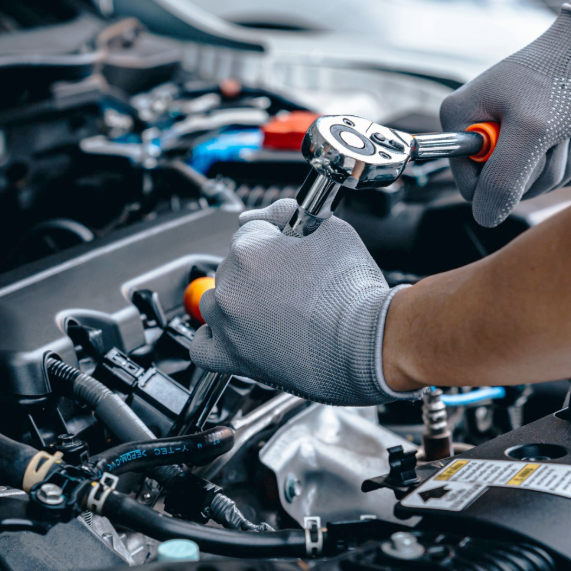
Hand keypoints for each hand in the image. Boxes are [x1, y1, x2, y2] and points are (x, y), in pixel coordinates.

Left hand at [190, 199, 413, 405]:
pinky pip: (202, 347)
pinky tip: (235, 332)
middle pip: (233, 265)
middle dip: (260, 269)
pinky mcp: (233, 358)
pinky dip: (214, 338)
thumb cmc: (355, 292)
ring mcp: (228, 324)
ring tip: (273, 308)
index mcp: (249, 249)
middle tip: (293, 281)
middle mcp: (231, 285)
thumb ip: (295, 213)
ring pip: (216, 301)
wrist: (368, 344)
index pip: (251, 228)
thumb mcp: (333, 231)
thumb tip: (277, 212)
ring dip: (238, 300)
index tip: (291, 244)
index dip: (275, 235)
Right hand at [440, 4, 570, 227]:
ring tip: (567, 129)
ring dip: (559, 163)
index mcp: (460, 120)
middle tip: (554, 135)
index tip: (528, 153)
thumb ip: (503, 179)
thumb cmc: (561, 76)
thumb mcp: (531, 130)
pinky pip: (549, 174)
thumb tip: (484, 218)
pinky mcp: (530, 139)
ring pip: (530, 183)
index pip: (470, 185)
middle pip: (502, 187)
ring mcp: (503, 135)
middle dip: (538, 169)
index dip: (502, 183)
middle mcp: (475, 128)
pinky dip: (570, 160)